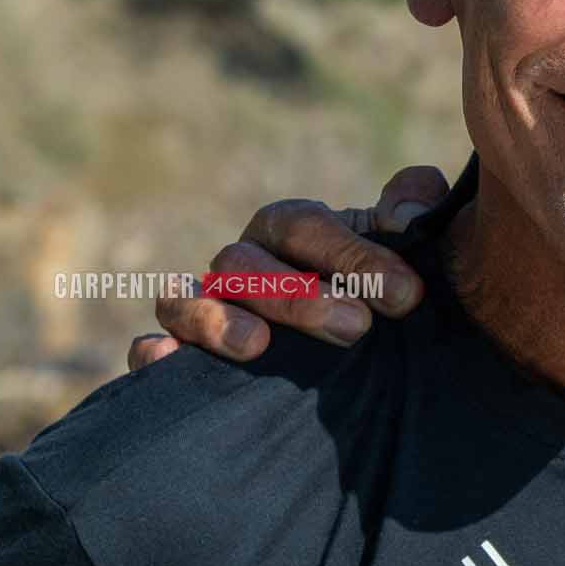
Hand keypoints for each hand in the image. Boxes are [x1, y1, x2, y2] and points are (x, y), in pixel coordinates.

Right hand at [127, 166, 449, 369]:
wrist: (373, 345)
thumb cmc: (387, 287)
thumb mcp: (409, 244)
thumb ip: (415, 204)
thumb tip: (408, 212)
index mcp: (291, 228)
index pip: (305, 226)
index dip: (352, 256)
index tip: (406, 295)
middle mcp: (243, 262)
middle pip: (244, 265)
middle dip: (299, 297)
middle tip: (357, 328)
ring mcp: (207, 308)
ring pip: (186, 301)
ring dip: (216, 320)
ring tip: (258, 346)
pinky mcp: (185, 355)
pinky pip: (150, 349)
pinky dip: (154, 353)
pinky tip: (169, 361)